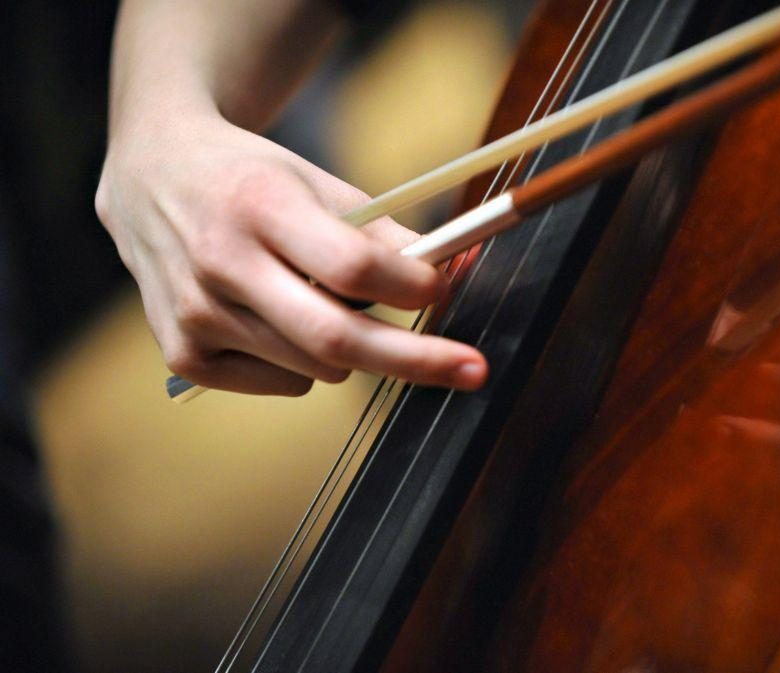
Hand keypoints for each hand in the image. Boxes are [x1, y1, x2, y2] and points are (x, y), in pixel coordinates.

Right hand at [96, 112, 487, 395]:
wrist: (151, 179)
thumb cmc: (253, 181)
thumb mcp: (317, 185)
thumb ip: (383, 232)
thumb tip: (455, 271)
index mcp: (260, 206)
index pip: (352, 266)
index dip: (411, 285)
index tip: (445, 291)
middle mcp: (220, 263)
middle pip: (337, 338)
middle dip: (417, 360)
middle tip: (474, 369)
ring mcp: (196, 315)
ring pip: (318, 368)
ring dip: (351, 345)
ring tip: (319, 298)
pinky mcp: (183, 354)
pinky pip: (286, 383)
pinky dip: (305, 361)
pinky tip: (276, 317)